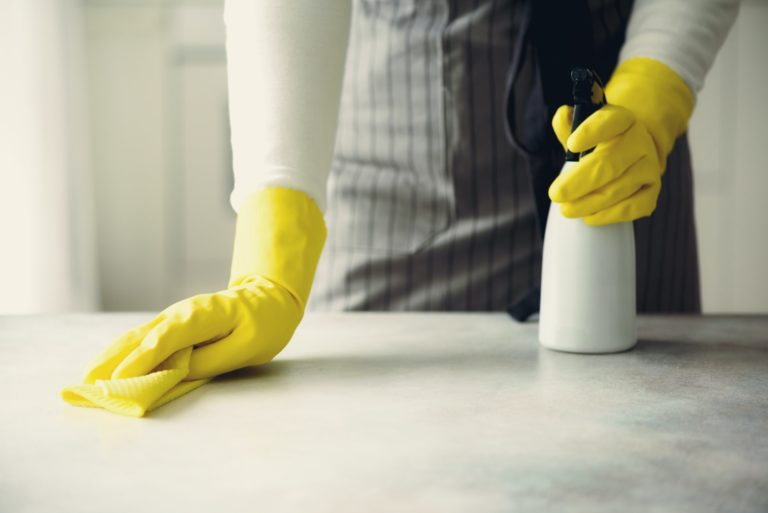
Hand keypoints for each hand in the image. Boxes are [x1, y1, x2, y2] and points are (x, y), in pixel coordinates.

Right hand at [62, 187, 325, 415]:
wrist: (268, 300)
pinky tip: (106, 365)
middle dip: (115, 359)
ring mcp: (175, 317)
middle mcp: (182, 313)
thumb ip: (213, 359)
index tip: (119, 379)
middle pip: (143, 336)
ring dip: (112, 356)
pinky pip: (144, 339)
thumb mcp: (248, 345)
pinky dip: (123, 352)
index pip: (166, 338)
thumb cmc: (263, 324)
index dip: (142, 359)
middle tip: (88, 382)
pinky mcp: (173, 325)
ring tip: (87, 377)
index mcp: (202, 315)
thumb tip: (178, 372)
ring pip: (138, 337)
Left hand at [549, 57, 694, 225]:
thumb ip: (568, 125)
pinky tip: (589, 217)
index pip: (609, 122)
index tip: (572, 144)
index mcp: (621, 120)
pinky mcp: (652, 190)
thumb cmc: (598, 144)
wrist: (630, 154)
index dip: (591, 132)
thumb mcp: (582, 130)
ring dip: (589, 202)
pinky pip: (633, 207)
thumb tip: (563, 115)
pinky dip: (609, 215)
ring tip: (566, 209)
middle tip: (556, 194)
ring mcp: (648, 167)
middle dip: (579, 181)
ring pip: (618, 188)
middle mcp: (639, 142)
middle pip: (609, 163)